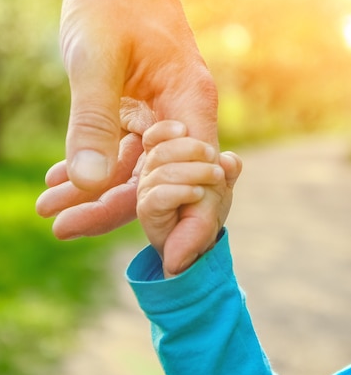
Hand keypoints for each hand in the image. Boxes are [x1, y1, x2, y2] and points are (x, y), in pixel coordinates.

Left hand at [37, 0, 217, 235]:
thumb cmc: (112, 0)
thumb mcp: (96, 60)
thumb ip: (93, 121)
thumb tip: (88, 185)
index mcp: (190, 103)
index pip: (195, 179)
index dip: (182, 221)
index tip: (163, 261)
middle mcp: (183, 114)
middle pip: (158, 180)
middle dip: (111, 210)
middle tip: (58, 227)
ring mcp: (161, 113)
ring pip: (132, 168)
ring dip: (91, 189)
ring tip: (46, 207)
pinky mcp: (139, 108)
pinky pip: (119, 148)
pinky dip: (90, 164)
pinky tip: (58, 180)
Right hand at [137, 121, 241, 276]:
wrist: (200, 245)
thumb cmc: (204, 210)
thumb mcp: (221, 185)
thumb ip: (227, 169)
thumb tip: (229, 159)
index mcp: (162, 161)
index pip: (154, 137)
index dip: (166, 130)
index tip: (185, 129)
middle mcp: (149, 173)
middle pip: (161, 150)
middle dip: (191, 149)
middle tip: (212, 158)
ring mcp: (146, 192)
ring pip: (164, 171)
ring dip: (195, 171)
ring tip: (215, 177)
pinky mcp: (147, 211)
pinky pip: (161, 194)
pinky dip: (183, 190)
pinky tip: (198, 193)